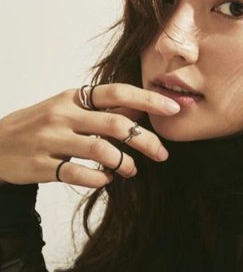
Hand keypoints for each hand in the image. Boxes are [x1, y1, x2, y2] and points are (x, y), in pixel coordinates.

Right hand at [0, 84, 180, 187]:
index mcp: (73, 97)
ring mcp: (50, 140)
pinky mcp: (40, 166)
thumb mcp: (69, 107)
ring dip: (125, 163)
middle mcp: (63, 115)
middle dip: (146, 140)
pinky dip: (100, 178)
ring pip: (101, 151)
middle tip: (162, 153)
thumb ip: (103, 109)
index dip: (149, 99)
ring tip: (132, 169)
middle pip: (116, 125)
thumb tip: (142, 107)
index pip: (118, 92)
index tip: (174, 108)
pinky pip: (79, 174)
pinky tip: (107, 179)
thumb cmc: (41, 125)